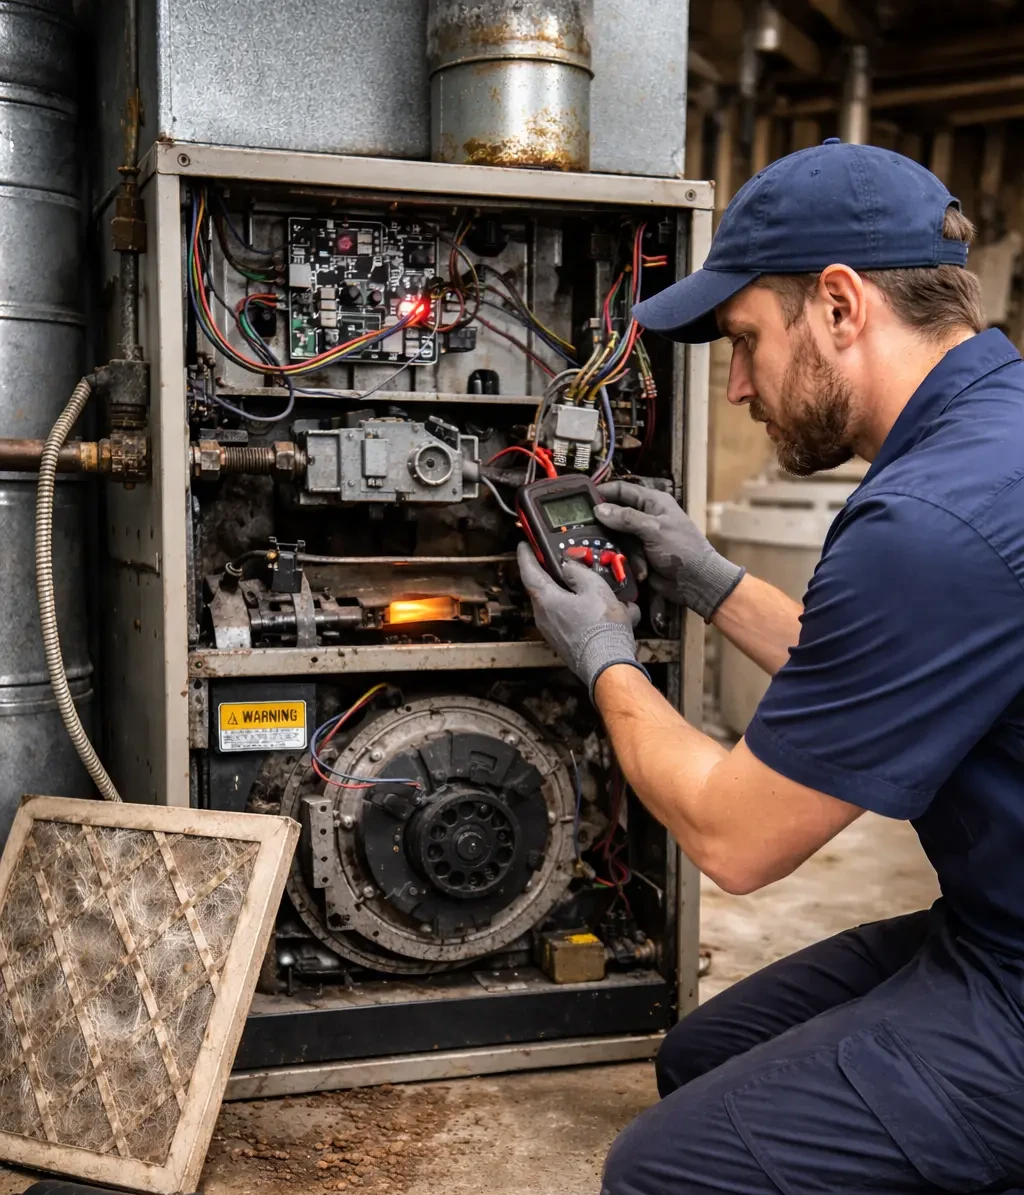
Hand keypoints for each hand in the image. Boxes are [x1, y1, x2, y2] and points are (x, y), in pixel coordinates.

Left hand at [516, 542, 648, 700]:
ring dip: (577, 594)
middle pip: (545, 586)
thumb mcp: (595, 588)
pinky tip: (605, 609)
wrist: (608, 665)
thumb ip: (578, 571)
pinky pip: (571, 618)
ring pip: (561, 603)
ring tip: (599, 588)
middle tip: (568, 561)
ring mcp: (553, 631)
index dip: (526, 554)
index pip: (528, 570)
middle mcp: (544, 616)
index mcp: (546, 600)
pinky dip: (584, 610)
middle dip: (558, 574)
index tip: (525, 544)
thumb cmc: (601, 629)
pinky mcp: (564, 641)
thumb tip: (568, 565)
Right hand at [595, 481, 744, 620]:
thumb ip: (626, 518)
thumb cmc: (681, 549)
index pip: (622, 490)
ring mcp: (641, 537)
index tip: (582, 499)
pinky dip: (631, 563)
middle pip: (615, 515)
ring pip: (617, 538)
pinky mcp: (639, 555)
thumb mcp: (653, 529)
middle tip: (591, 532)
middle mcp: (645, 517)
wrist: (696, 581)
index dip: (603, 493)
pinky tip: (641, 571)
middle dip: (608, 528)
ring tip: (633, 560)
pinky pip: (623, 554)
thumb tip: (598, 509)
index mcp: (652, 502)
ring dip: (624, 551)